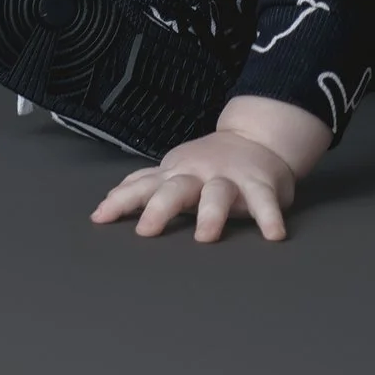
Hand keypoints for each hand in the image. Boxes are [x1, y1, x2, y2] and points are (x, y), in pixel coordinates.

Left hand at [91, 130, 297, 241]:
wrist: (260, 138)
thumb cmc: (209, 163)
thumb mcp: (173, 170)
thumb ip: (144, 187)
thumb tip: (102, 208)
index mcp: (176, 174)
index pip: (144, 186)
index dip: (122, 200)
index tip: (101, 218)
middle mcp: (200, 174)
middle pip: (176, 189)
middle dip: (161, 207)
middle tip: (146, 230)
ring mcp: (230, 179)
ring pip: (218, 194)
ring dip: (211, 213)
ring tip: (205, 236)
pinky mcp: (261, 185)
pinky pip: (265, 202)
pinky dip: (269, 218)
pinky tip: (273, 235)